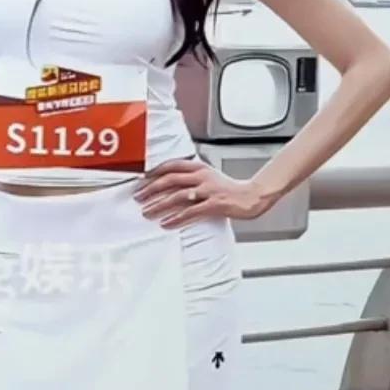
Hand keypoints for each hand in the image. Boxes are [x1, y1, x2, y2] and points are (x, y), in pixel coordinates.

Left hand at [132, 158, 274, 225]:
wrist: (251, 197)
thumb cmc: (230, 189)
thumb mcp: (209, 177)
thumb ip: (192, 178)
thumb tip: (171, 185)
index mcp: (200, 168)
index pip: (172, 165)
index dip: (155, 172)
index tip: (141, 180)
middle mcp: (202, 176)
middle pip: (170, 180)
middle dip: (151, 189)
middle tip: (138, 197)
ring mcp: (209, 190)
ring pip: (178, 196)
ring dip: (159, 205)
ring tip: (147, 212)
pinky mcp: (214, 204)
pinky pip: (191, 212)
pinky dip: (176, 218)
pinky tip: (166, 223)